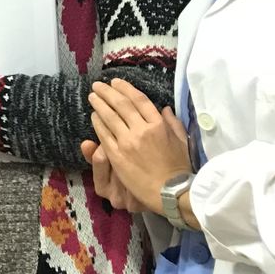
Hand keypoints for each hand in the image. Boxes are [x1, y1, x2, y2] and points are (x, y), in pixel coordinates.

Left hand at [87, 79, 190, 215]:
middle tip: (97, 85)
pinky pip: (104, 135)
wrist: (170, 191)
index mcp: (159, 125)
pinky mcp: (117, 155)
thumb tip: (165, 108)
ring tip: (92, 96)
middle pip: (121, 105)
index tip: (116, 82)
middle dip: (107, 92)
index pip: (139, 100)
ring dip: (99, 104)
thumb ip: (173, 123)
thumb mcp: (181, 141)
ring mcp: (128, 142)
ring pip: (110, 117)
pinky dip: (97, 123)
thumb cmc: (179, 167)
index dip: (126, 89)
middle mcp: (142, 130)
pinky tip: (93, 116)